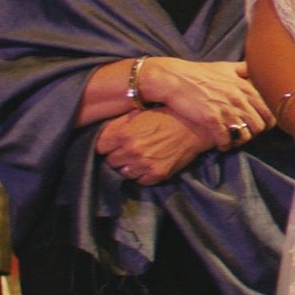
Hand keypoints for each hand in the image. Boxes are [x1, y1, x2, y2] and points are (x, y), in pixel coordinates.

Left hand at [95, 106, 212, 184]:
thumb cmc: (167, 116)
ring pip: (124, 173)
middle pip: (111, 161)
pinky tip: (150, 164)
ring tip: (141, 157)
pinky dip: (143, 174)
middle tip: (129, 149)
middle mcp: (131, 150)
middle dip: (118, 156)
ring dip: (130, 166)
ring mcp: (143, 164)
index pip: (100, 147)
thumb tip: (103, 135)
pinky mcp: (156, 174)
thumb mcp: (140, 113)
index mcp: (123, 132)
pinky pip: (140, 181)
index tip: (112, 144)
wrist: (194, 126)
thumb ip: (118, 124)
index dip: (106, 145)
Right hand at [139, 58, 272, 148]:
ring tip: (234, 141)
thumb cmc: (200, 73)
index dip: (268, 121)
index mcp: (245, 87)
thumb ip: (243, 69)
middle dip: (255, 133)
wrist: (174, 78)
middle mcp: (239, 98)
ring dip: (240, 141)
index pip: (268, 110)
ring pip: (245, 135)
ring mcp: (226, 109)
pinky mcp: (211, 119)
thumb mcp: (226, 67)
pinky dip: (225, 145)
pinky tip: (221, 145)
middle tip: (246, 134)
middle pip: (260, 125)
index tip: (261, 125)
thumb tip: (256, 68)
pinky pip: (226, 139)